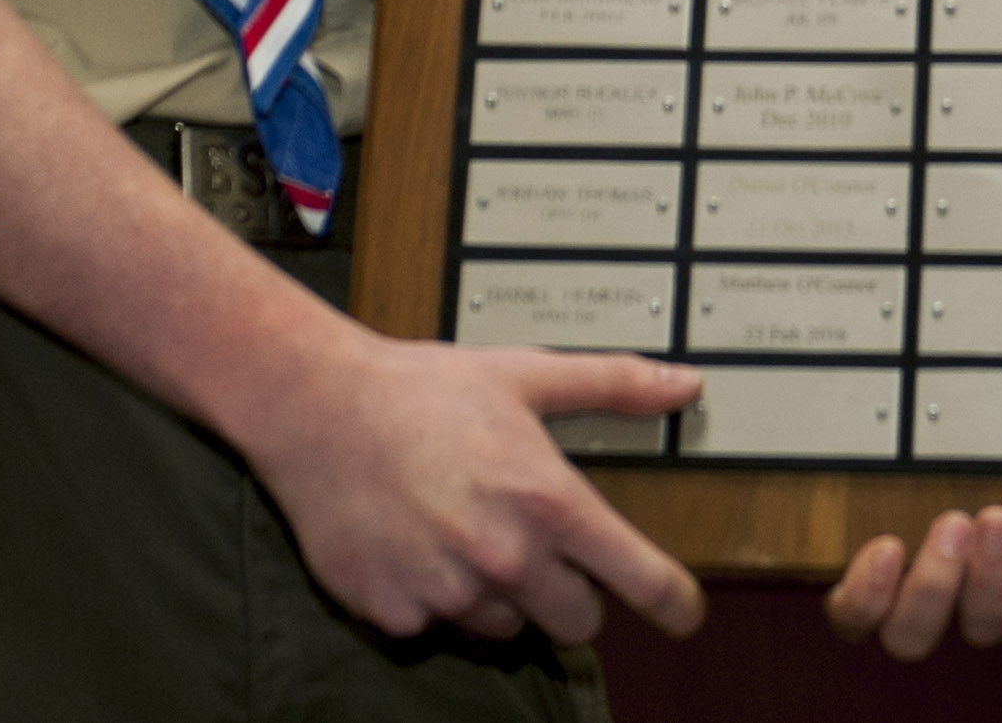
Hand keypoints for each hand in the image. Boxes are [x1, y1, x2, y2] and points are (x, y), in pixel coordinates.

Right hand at [251, 329, 705, 646]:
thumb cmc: (421, 389)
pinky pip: (437, 627)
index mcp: (547, 501)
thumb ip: (614, 385)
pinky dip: (434, 596)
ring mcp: (448, 592)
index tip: (685, 612)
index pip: (638, 578)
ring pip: (505, 627)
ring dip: (497, 594)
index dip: (674, 601)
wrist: (317, 408)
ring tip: (462, 528)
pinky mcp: (396, 613)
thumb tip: (684, 384)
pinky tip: (416, 543)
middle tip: (535, 543)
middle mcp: (505, 556)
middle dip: (568, 591)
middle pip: (576, 621)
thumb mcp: (526, 374)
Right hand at [824, 508, 1001, 659]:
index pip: (854, 618)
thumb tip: (815, 475)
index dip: (866, 595)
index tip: (888, 549)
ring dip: (989, 575)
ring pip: (981, 626)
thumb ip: (856, 498)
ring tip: (995, 522)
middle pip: (914, 634)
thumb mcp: (883, 491)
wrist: (1001, 507)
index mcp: (878, 597)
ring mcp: (979, 623)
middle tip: (952, 526)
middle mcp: (926, 621)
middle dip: (933, 584)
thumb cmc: (938, 507)